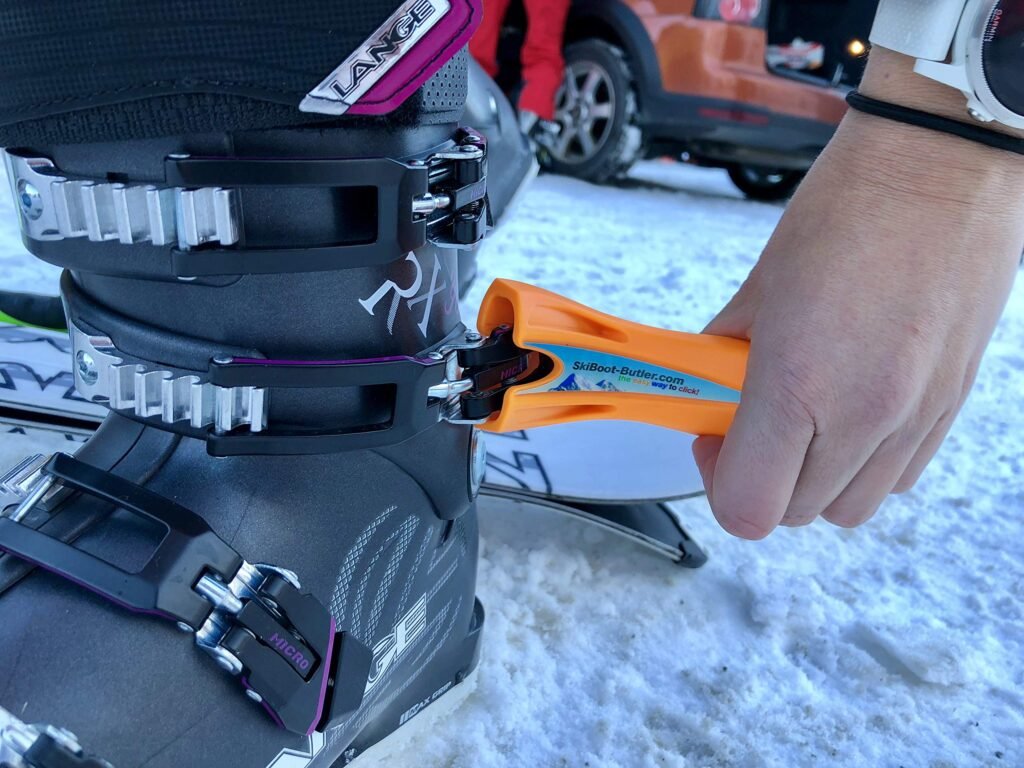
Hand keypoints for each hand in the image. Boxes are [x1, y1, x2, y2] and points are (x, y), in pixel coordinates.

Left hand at [693, 51, 1023, 538]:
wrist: (943, 166)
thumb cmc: (847, 210)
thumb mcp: (759, 286)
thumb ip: (728, 355)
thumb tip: (710, 391)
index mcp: (798, 385)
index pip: (747, 506)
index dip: (716, 483)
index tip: (711, 440)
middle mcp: (864, 416)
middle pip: (795, 512)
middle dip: (760, 479)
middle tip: (748, 425)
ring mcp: (915, 417)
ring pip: (851, 506)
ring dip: (813, 479)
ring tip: (803, 419)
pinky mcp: (952, 405)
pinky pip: (900, 476)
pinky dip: (865, 464)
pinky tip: (852, 410)